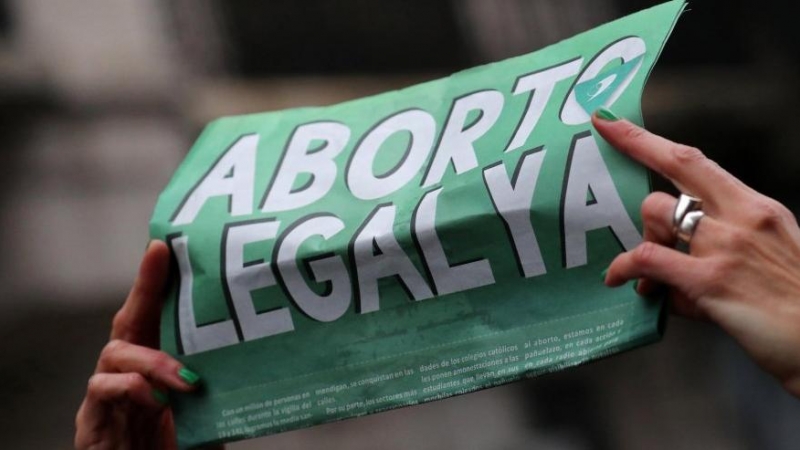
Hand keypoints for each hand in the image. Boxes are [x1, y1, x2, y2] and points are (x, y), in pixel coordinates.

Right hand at [74, 241, 221, 448]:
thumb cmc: (185, 448)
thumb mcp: (211, 409)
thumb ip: (223, 381)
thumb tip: (267, 348)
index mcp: (157, 365)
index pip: (155, 316)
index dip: (156, 280)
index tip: (165, 244)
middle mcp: (129, 373)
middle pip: (130, 319)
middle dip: (145, 287)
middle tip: (160, 257)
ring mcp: (108, 395)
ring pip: (115, 351)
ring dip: (152, 359)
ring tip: (186, 379)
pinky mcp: (93, 421)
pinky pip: (101, 390)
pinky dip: (130, 389)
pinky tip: (158, 398)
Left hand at [593, 109, 799, 396]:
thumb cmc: (796, 303)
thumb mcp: (770, 251)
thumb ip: (724, 239)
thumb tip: (675, 249)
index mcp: (755, 207)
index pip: (693, 160)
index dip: (645, 140)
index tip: (613, 124)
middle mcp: (740, 217)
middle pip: (667, 180)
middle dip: (632, 181)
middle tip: (606, 177)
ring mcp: (723, 246)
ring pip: (654, 216)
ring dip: (645, 243)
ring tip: (653, 276)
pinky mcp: (709, 279)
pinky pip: (647, 259)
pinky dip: (626, 268)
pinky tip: (621, 279)